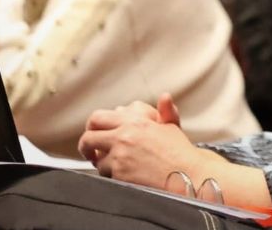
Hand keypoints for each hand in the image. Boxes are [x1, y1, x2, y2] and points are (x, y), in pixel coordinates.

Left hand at [79, 94, 271, 207]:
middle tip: (90, 150)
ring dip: (101, 161)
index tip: (97, 132)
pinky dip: (110, 174)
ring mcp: (120, 153)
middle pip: (88, 135)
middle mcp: (124, 133)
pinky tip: (123, 173)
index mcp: (135, 119)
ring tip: (112, 165)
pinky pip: (104, 172)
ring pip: (95, 157)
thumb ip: (164, 111)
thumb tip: (165, 96)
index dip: (93, 126)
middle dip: (86, 144)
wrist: (186, 173)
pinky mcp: (119, 171)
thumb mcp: (171, 126)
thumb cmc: (180, 151)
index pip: (99, 117)